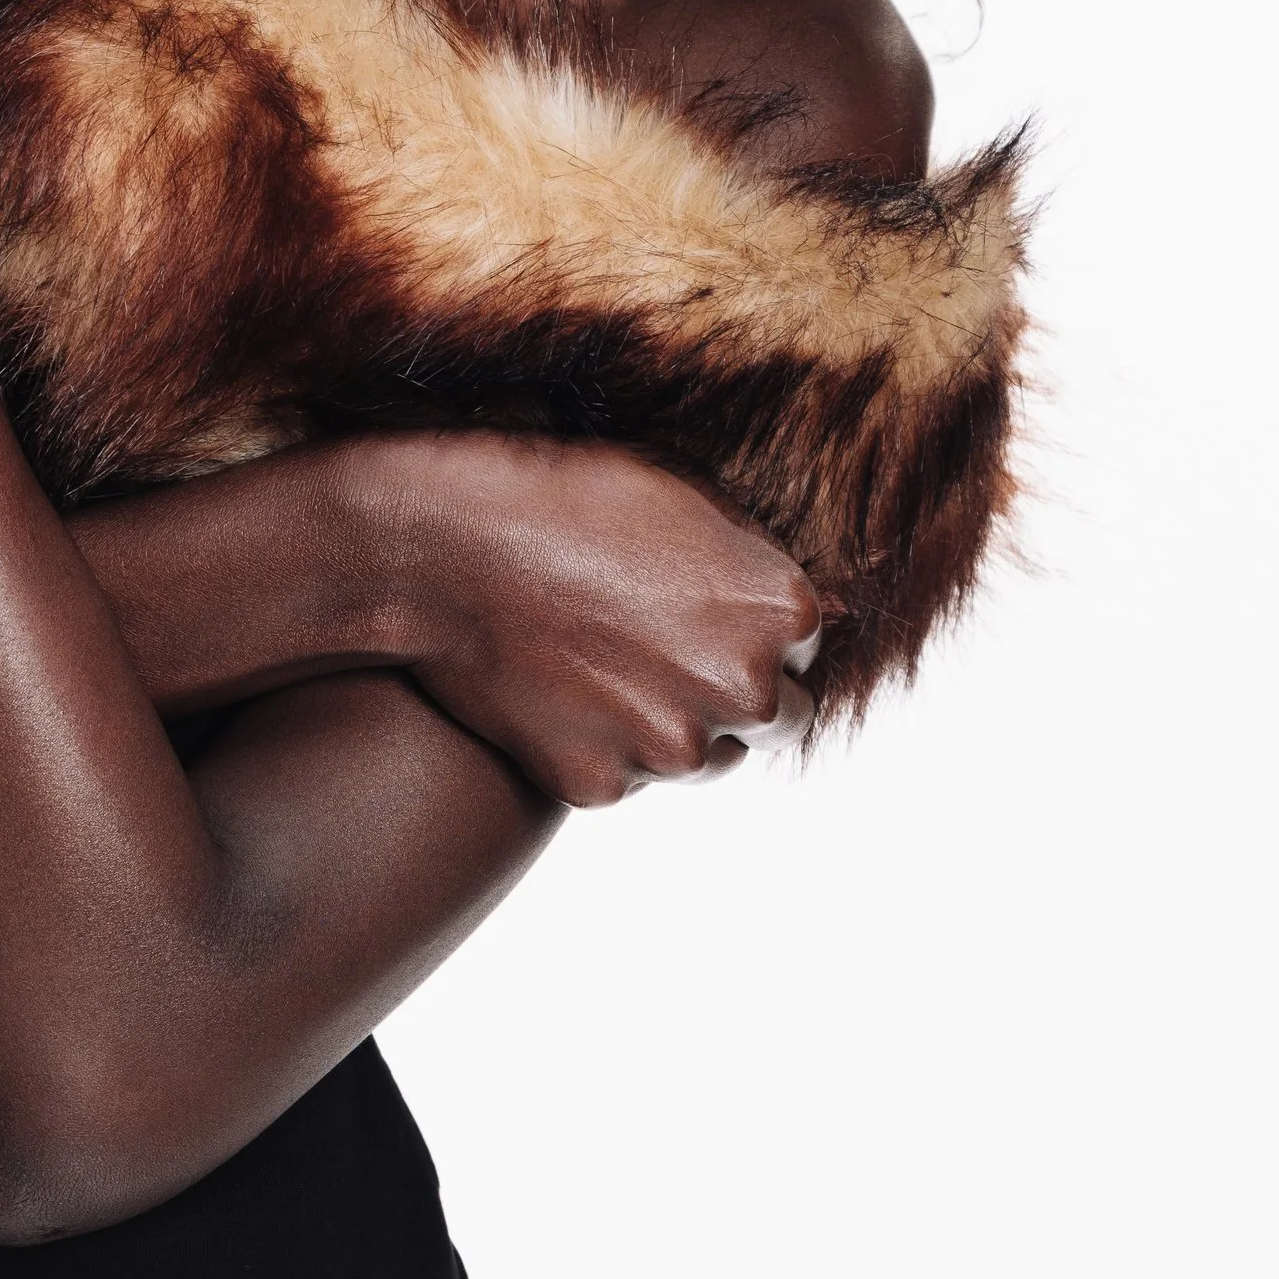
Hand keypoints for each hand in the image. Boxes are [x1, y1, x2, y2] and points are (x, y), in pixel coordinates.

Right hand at [362, 432, 822, 807]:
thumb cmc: (561, 493)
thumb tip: (837, 604)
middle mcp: (746, 688)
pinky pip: (622, 776)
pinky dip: (595, 744)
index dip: (747, 625)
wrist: (440, 540)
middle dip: (727, 687)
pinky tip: (552, 687)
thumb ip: (758, 558)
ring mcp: (672, 747)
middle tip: (652, 644)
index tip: (692, 605)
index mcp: (783, 607)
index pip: (804, 644)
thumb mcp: (684, 493)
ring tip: (597, 659)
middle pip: (775, 715)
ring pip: (701, 755)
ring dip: (669, 722)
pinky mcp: (602, 785)